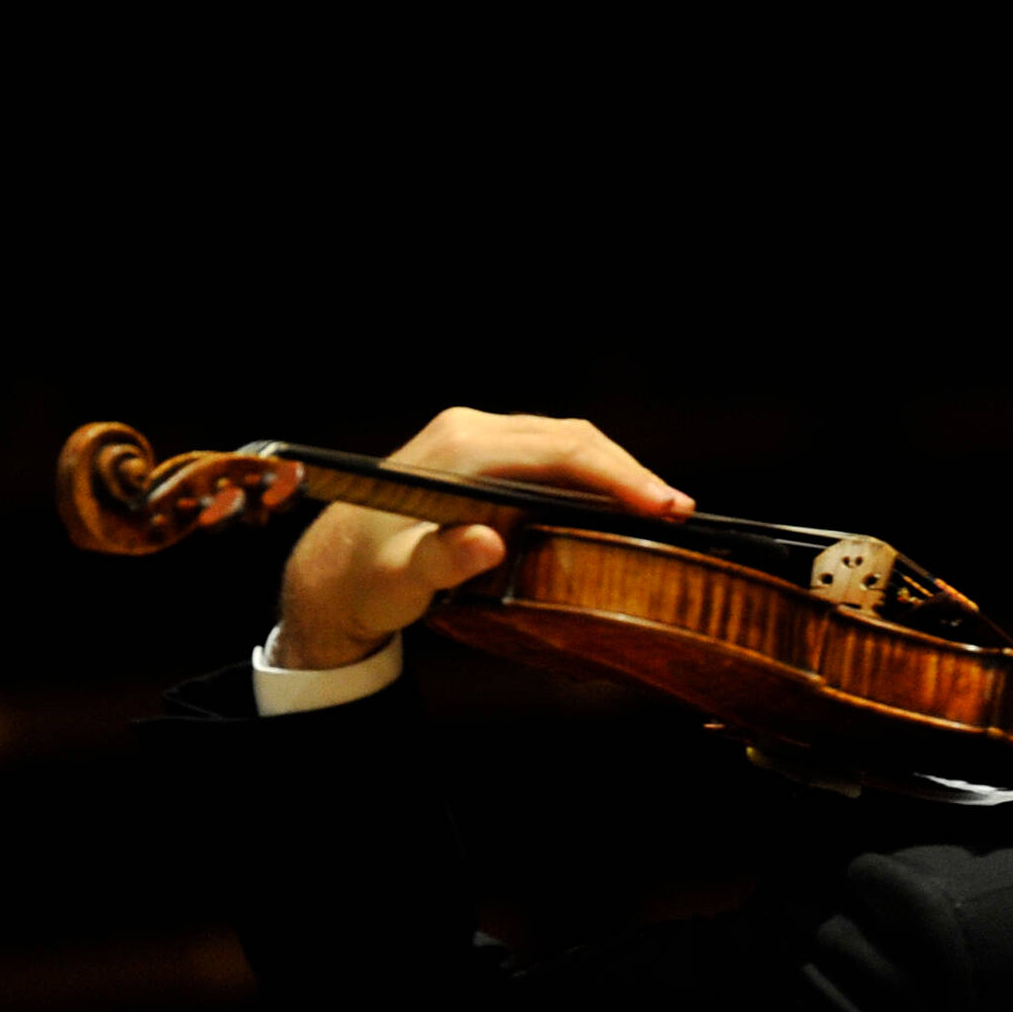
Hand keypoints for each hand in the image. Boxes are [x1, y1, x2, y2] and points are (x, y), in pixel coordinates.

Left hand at [271, 408, 693, 670]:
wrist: (332, 572)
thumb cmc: (364, 580)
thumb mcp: (397, 582)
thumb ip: (439, 561)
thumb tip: (486, 542)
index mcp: (456, 450)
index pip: (558, 450)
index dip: (618, 475)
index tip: (662, 505)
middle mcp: (469, 429)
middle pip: (572, 438)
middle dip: (631, 472)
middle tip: (680, 512)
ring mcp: (477, 437)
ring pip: (568, 442)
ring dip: (617, 473)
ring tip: (664, 509)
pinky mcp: (484, 454)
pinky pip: (552, 455)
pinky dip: (593, 477)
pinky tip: (622, 503)